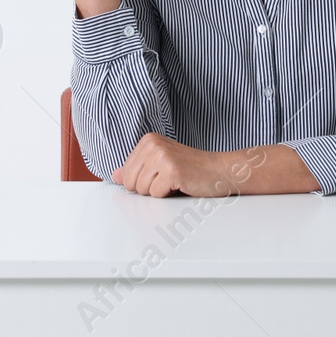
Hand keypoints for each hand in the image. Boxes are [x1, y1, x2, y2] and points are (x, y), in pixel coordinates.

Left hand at [112, 133, 250, 197]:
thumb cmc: (192, 169)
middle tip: (168, 180)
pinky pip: (155, 195)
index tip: (161, 175)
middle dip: (148, 188)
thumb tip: (115, 175)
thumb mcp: (160, 165)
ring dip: (159, 192)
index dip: (143, 182)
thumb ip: (137, 168)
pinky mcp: (172, 170)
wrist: (220, 170)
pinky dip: (168, 196)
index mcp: (148, 140)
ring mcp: (162, 156)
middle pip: (130, 183)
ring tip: (175, 182)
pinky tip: (181, 184)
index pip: (126, 174)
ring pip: (142, 190)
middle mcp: (152, 145)